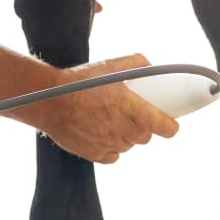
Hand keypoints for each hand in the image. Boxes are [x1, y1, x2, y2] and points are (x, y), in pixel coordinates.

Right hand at [40, 54, 178, 163]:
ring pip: (129, 145)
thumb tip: (152, 68)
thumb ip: (134, 64)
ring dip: (126, 135)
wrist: (47, 100)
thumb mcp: (107, 65)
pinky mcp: (94, 154)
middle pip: (145, 136)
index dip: (170, 127)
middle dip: (144, 127)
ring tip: (112, 119)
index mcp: (125, 104)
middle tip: (133, 114)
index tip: (172, 125)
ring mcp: (107, 143)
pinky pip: (113, 155)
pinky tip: (102, 132)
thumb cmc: (77, 82)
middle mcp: (119, 127)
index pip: (161, 125)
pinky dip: (111, 146)